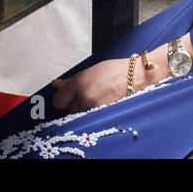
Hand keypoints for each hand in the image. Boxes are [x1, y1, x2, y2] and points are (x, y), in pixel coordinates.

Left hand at [50, 50, 168, 113]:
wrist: (137, 77)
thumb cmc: (115, 71)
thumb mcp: (90, 71)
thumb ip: (70, 81)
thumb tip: (55, 84)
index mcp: (80, 83)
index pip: (58, 100)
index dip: (61, 98)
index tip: (65, 96)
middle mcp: (86, 97)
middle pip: (68, 111)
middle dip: (72, 105)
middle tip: (82, 97)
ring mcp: (96, 109)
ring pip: (79, 117)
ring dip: (83, 111)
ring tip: (94, 101)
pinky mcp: (105, 117)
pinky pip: (91, 120)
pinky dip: (92, 115)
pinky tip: (100, 106)